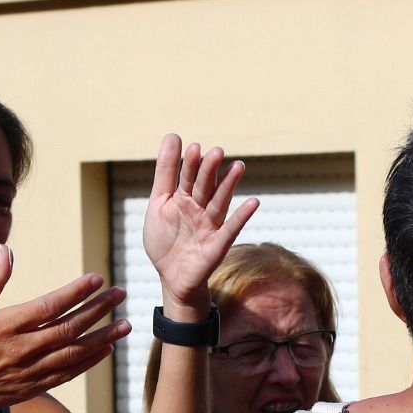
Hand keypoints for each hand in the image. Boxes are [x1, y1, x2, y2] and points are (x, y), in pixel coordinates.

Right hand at [0, 246, 130, 412]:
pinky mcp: (34, 386)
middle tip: (119, 294)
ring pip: (74, 352)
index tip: (97, 279)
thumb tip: (7, 251)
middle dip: (98, 309)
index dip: (76, 292)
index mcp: (5, 326)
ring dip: (103, 337)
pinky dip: (89, 360)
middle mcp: (21, 349)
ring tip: (125, 323)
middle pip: (69, 327)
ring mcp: (30, 371)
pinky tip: (106, 348)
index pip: (49, 306)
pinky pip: (69, 373)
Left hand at [143, 134, 259, 310]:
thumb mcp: (158, 203)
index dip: (190, 164)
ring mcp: (210, 226)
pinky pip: (231, 229)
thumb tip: (173, 135)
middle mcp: (199, 208)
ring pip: (220, 202)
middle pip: (205, 186)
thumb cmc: (164, 240)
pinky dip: (242, 217)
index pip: (188, 176)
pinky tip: (253, 202)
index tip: (193, 147)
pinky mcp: (218, 245)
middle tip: (216, 151)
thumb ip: (166, 172)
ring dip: (229, 186)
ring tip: (238, 166)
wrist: (171, 277)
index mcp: (184, 197)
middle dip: (210, 170)